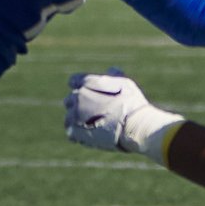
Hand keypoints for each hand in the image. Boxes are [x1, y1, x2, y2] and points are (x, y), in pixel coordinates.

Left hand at [65, 69, 185, 157]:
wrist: (135, 127)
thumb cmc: (132, 104)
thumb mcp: (126, 84)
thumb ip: (114, 77)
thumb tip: (111, 70)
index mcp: (86, 83)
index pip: (74, 81)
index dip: (81, 87)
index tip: (89, 93)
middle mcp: (77, 97)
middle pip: (70, 99)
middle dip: (80, 104)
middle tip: (96, 112)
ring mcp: (75, 115)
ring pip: (69, 117)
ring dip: (78, 120)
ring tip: (94, 125)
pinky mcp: (76, 132)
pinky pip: (71, 132)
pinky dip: (78, 134)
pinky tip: (91, 134)